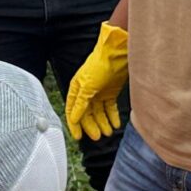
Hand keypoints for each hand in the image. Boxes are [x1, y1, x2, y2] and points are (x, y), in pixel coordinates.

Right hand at [64, 22, 128, 140]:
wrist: (117, 53)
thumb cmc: (99, 65)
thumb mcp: (87, 86)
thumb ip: (81, 103)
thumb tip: (74, 118)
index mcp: (76, 90)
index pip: (73, 112)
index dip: (75, 125)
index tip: (79, 137)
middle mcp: (86, 92)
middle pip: (87, 114)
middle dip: (92, 126)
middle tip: (98, 137)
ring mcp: (99, 93)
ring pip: (99, 113)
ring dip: (103, 123)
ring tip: (108, 132)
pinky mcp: (111, 92)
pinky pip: (110, 108)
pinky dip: (112, 117)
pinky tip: (115, 124)